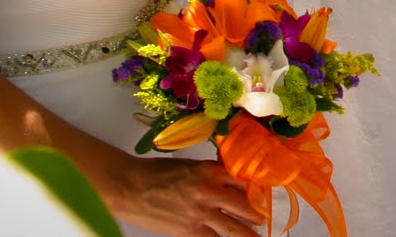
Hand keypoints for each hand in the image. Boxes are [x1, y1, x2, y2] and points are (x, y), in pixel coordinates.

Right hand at [106, 156, 261, 236]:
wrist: (130, 187)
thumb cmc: (158, 174)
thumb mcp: (192, 166)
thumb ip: (213, 173)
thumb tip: (233, 181)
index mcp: (211, 171)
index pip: (245, 181)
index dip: (258, 190)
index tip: (265, 196)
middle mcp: (210, 190)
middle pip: (246, 206)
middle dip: (259, 215)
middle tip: (265, 219)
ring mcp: (200, 212)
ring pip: (235, 227)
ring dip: (250, 233)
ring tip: (258, 236)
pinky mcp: (189, 230)